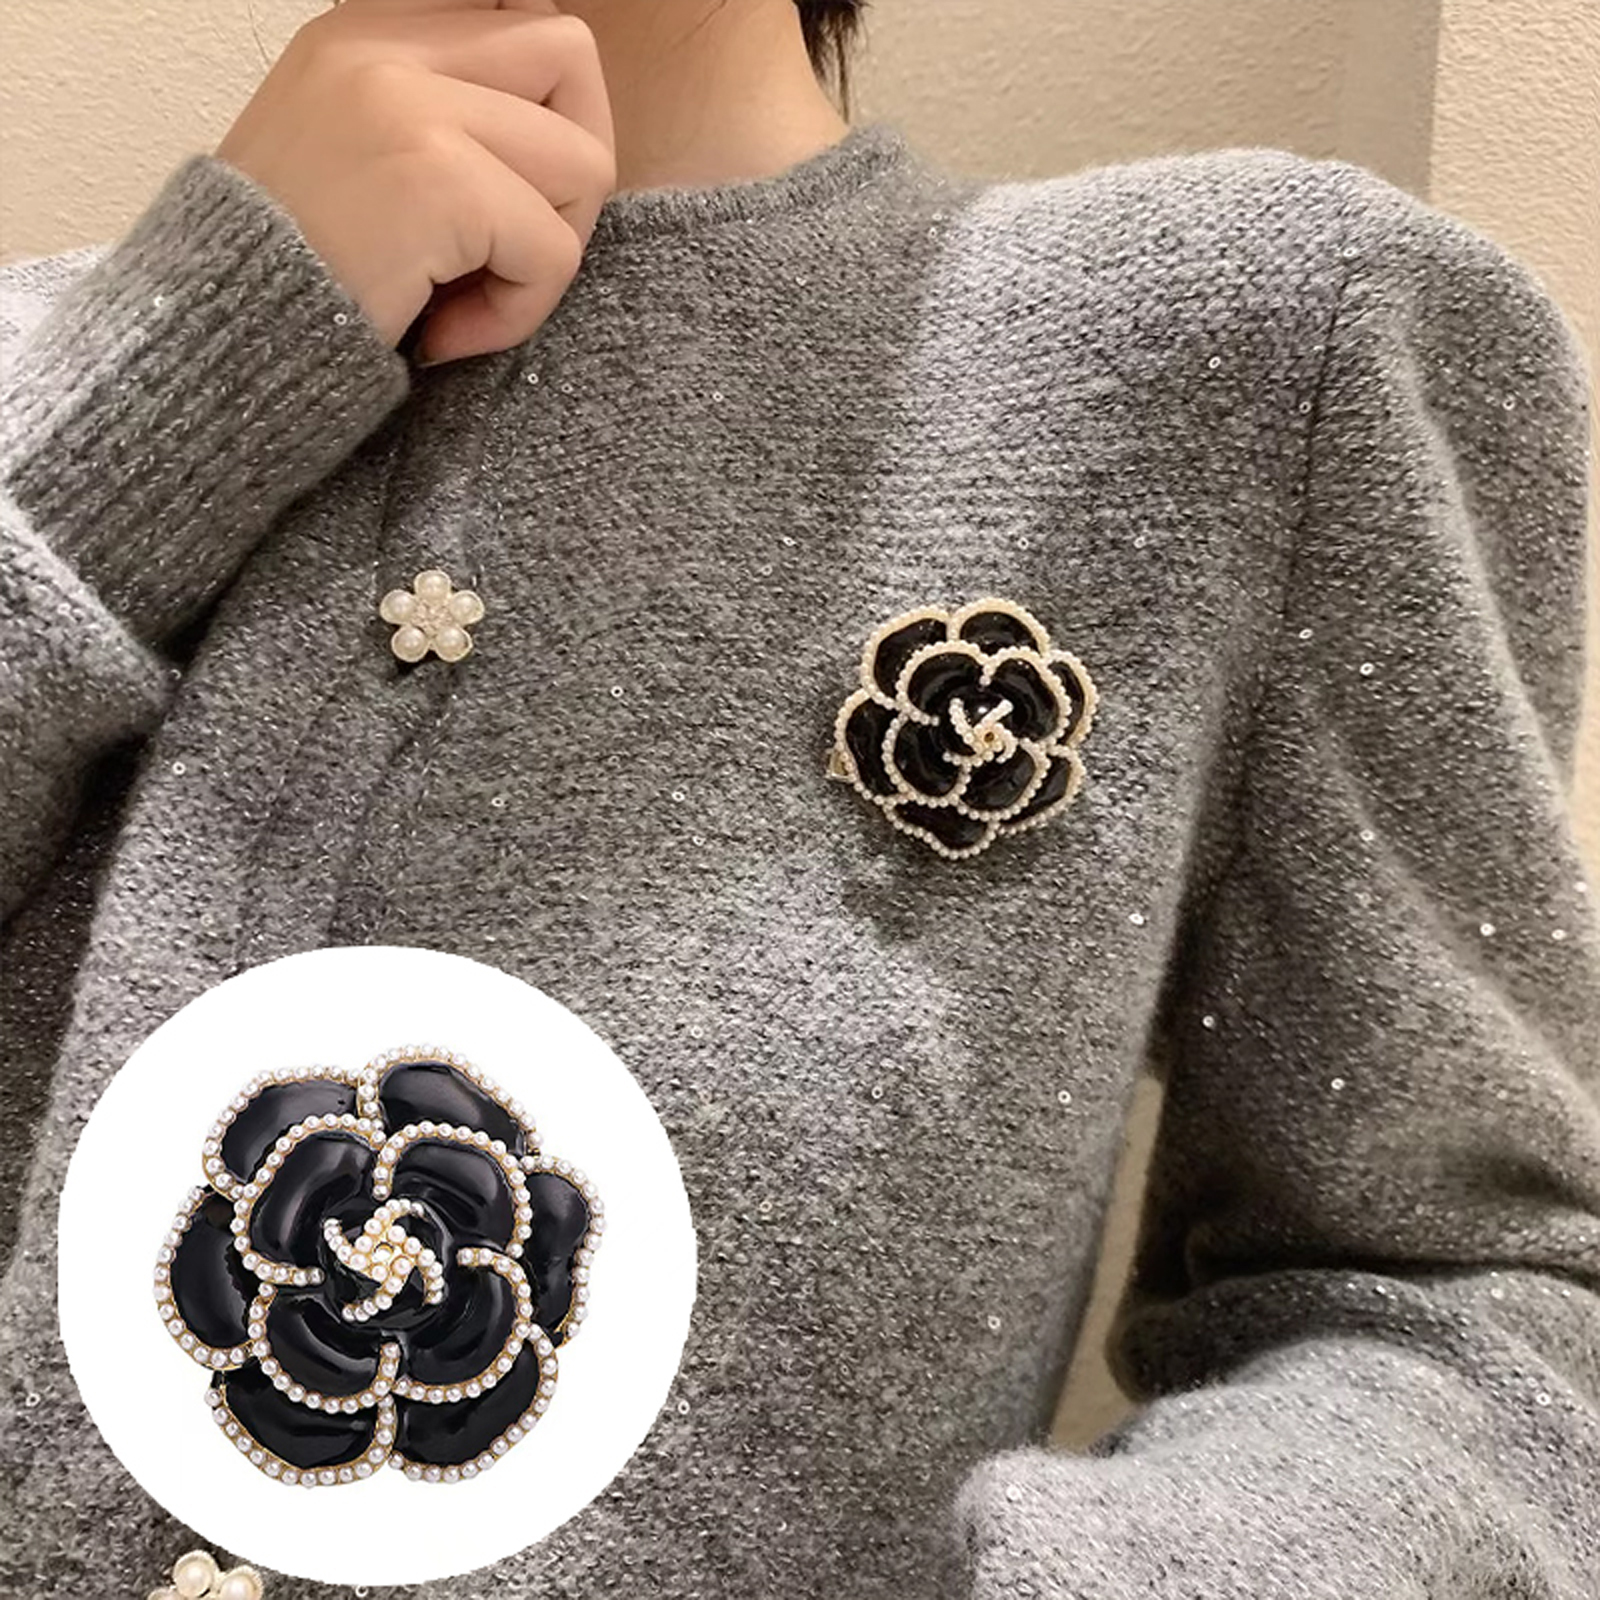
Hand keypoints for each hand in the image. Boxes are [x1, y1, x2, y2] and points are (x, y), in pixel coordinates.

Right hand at [214, 0, 615, 365]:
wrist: (212, 343)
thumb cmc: (285, 275)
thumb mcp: (349, 153)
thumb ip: (437, 117)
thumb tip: (554, 133)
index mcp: (367, 29)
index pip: (523, 14)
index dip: (547, 109)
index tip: (506, 191)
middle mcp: (386, 45)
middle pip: (571, 55)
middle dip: (572, 170)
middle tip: (511, 245)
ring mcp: (411, 106)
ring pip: (584, 163)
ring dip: (548, 253)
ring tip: (468, 298)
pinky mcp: (438, 183)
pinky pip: (554, 252)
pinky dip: (519, 312)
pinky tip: (446, 333)